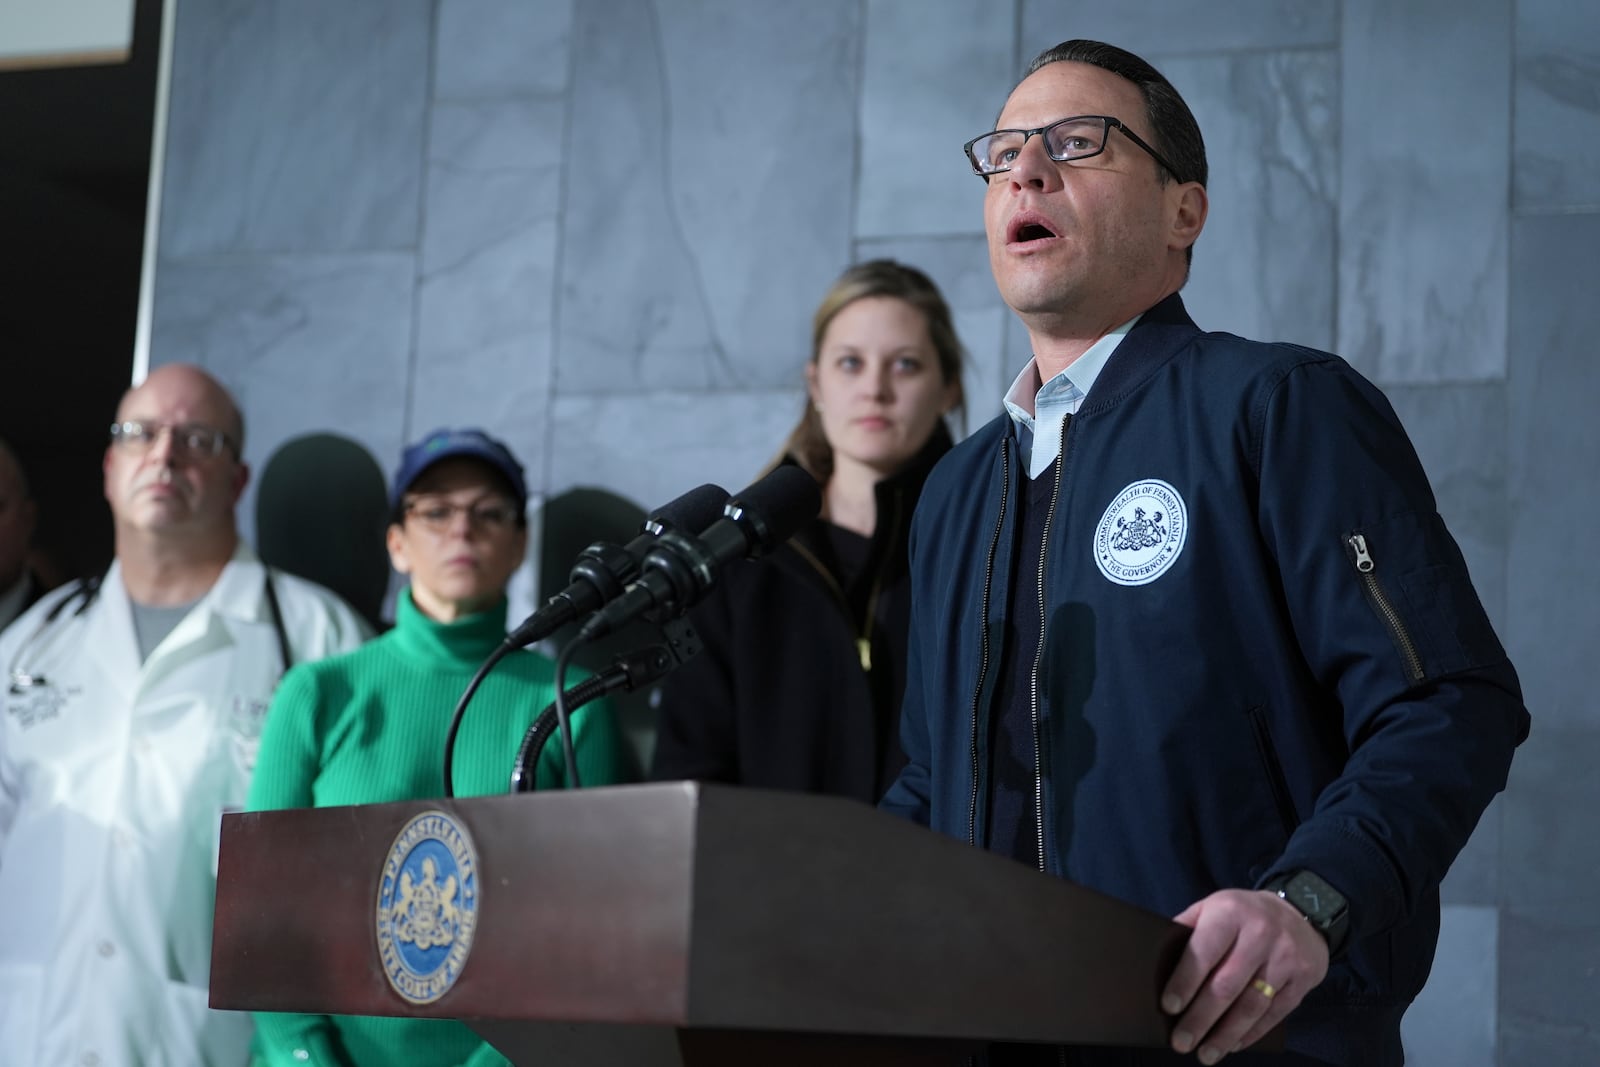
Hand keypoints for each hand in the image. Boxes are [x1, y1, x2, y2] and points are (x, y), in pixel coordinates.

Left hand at [1160, 888, 1328, 1062]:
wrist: (1300, 911)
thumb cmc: (1242, 914)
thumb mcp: (1212, 907)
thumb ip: (1188, 930)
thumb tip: (1157, 962)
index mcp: (1230, 913)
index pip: (1203, 952)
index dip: (1185, 981)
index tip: (1169, 1007)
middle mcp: (1260, 934)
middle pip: (1226, 985)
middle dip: (1201, 1018)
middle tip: (1181, 1042)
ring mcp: (1285, 957)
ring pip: (1252, 1005)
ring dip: (1226, 1035)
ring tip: (1205, 1054)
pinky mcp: (1303, 978)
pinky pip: (1276, 1013)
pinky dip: (1253, 1033)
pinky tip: (1234, 1044)